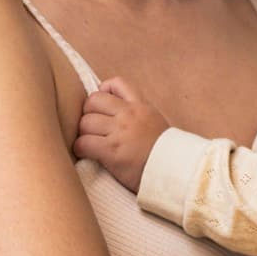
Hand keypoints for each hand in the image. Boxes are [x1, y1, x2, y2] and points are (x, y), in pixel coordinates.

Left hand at [73, 77, 169, 192]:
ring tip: (90, 142)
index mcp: (141, 106)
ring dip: (83, 133)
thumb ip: (137, 115)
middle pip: (92, 101)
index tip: (102, 107)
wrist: (175, 172)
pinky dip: (80, 148)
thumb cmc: (165, 153)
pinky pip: (83, 143)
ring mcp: (120, 132)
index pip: (115, 83)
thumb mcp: (155, 123)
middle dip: (88, 114)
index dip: (103, 92)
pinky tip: (87, 154)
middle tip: (92, 128)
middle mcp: (129, 115)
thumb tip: (113, 113)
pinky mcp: (112, 151)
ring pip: (85, 122)